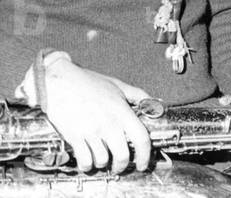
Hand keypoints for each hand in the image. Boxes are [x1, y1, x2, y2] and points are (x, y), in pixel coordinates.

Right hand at [41, 56, 152, 173]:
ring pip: (102, 160)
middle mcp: (108, 123)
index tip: (143, 163)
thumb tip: (153, 103)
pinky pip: (84, 160)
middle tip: (120, 166)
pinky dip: (88, 165)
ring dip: (104, 163)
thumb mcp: (118, 85)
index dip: (145, 155)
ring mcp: (90, 131)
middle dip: (123, 165)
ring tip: (103, 159)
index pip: (141, 138)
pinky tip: (89, 161)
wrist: (60, 82)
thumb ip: (138, 95)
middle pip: (122, 154)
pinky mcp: (74, 137)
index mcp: (121, 111)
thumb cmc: (88, 82)